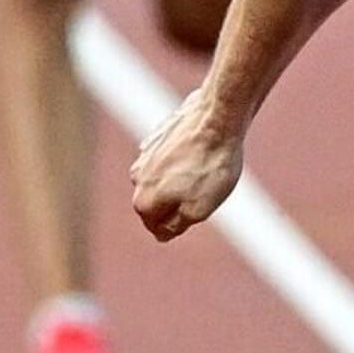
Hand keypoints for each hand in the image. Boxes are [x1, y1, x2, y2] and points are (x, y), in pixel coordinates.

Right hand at [132, 91, 247, 241]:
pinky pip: (170, 158)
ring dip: (182, 180)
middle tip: (208, 190)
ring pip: (163, 179)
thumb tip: (163, 234)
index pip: (156, 227)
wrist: (217, 118)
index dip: (180, 224)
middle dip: (180, 203)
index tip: (200, 210)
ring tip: (207, 170)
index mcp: (143, 200)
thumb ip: (176, 225)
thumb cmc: (211, 166)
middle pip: (158, 203)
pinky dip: (184, 160)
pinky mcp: (158, 136)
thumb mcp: (199, 209)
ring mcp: (145, 155)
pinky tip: (201, 152)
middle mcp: (137, 178)